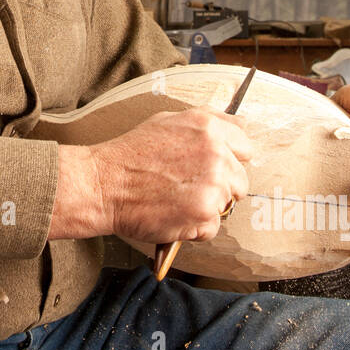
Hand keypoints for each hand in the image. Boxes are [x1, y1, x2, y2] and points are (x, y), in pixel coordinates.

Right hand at [86, 108, 254, 243]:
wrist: (103, 184)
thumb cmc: (131, 155)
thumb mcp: (169, 121)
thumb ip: (209, 121)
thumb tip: (241, 123)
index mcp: (209, 128)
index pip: (246, 148)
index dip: (230, 160)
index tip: (214, 167)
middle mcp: (216, 154)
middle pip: (240, 181)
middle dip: (220, 187)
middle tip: (188, 187)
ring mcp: (212, 185)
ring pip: (226, 205)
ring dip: (206, 207)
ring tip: (176, 200)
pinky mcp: (203, 214)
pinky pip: (212, 228)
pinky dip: (194, 227)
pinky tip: (173, 214)